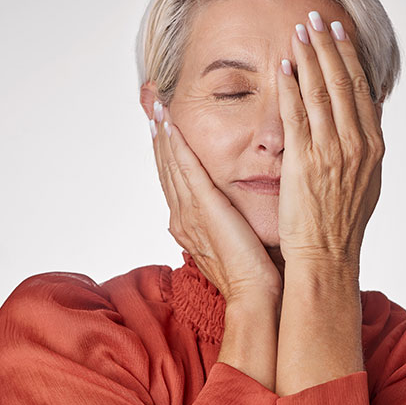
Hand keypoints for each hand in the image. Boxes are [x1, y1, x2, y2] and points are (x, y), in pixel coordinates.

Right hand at [150, 101, 282, 302]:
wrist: (253, 295)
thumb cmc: (252, 274)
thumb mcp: (234, 241)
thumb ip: (228, 223)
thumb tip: (233, 212)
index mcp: (188, 225)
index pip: (174, 181)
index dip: (166, 153)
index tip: (163, 129)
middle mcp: (182, 218)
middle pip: (165, 169)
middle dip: (158, 137)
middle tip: (152, 109)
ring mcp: (189, 213)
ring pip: (170, 166)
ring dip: (163, 135)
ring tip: (157, 110)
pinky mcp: (203, 209)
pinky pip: (185, 171)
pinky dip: (176, 147)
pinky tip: (172, 127)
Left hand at [276, 12, 385, 266]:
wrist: (327, 256)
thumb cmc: (342, 225)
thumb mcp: (368, 182)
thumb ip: (368, 145)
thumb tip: (371, 112)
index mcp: (372, 147)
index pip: (362, 90)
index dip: (350, 58)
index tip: (341, 33)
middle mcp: (356, 144)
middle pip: (343, 83)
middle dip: (330, 46)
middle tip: (318, 18)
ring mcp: (331, 151)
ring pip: (322, 92)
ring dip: (311, 57)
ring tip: (301, 31)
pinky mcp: (304, 161)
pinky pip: (297, 114)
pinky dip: (292, 87)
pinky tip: (286, 67)